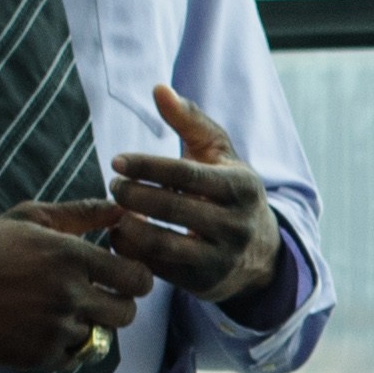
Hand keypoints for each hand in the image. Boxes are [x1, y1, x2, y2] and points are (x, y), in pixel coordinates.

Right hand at [0, 205, 151, 371]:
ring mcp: (55, 327)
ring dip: (87, 326)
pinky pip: (75, 357)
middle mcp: (68, 293)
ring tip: (59, 311)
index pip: (135, 276)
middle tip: (100, 298)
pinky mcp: (40, 355)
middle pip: (127, 312)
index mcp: (70, 255)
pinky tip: (43, 329)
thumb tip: (123, 210)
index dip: (135, 278)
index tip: (122, 277)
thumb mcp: (28, 218)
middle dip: (118, 305)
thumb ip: (81, 214)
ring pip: (100, 335)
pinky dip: (66, 347)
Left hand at [103, 83, 289, 315]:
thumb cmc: (229, 191)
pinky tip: (123, 234)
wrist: (260, 253)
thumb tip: (158, 88)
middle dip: (133, 195)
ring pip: (161, 243)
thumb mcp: (219, 154)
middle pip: (171, 208)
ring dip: (128, 226)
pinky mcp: (203, 284)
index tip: (117, 161)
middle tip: (113, 185)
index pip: (186, 175)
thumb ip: (189, 120)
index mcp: (241, 187)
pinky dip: (132, 250)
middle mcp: (235, 224)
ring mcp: (221, 258)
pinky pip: (157, 268)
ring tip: (115, 211)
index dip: (147, 166)